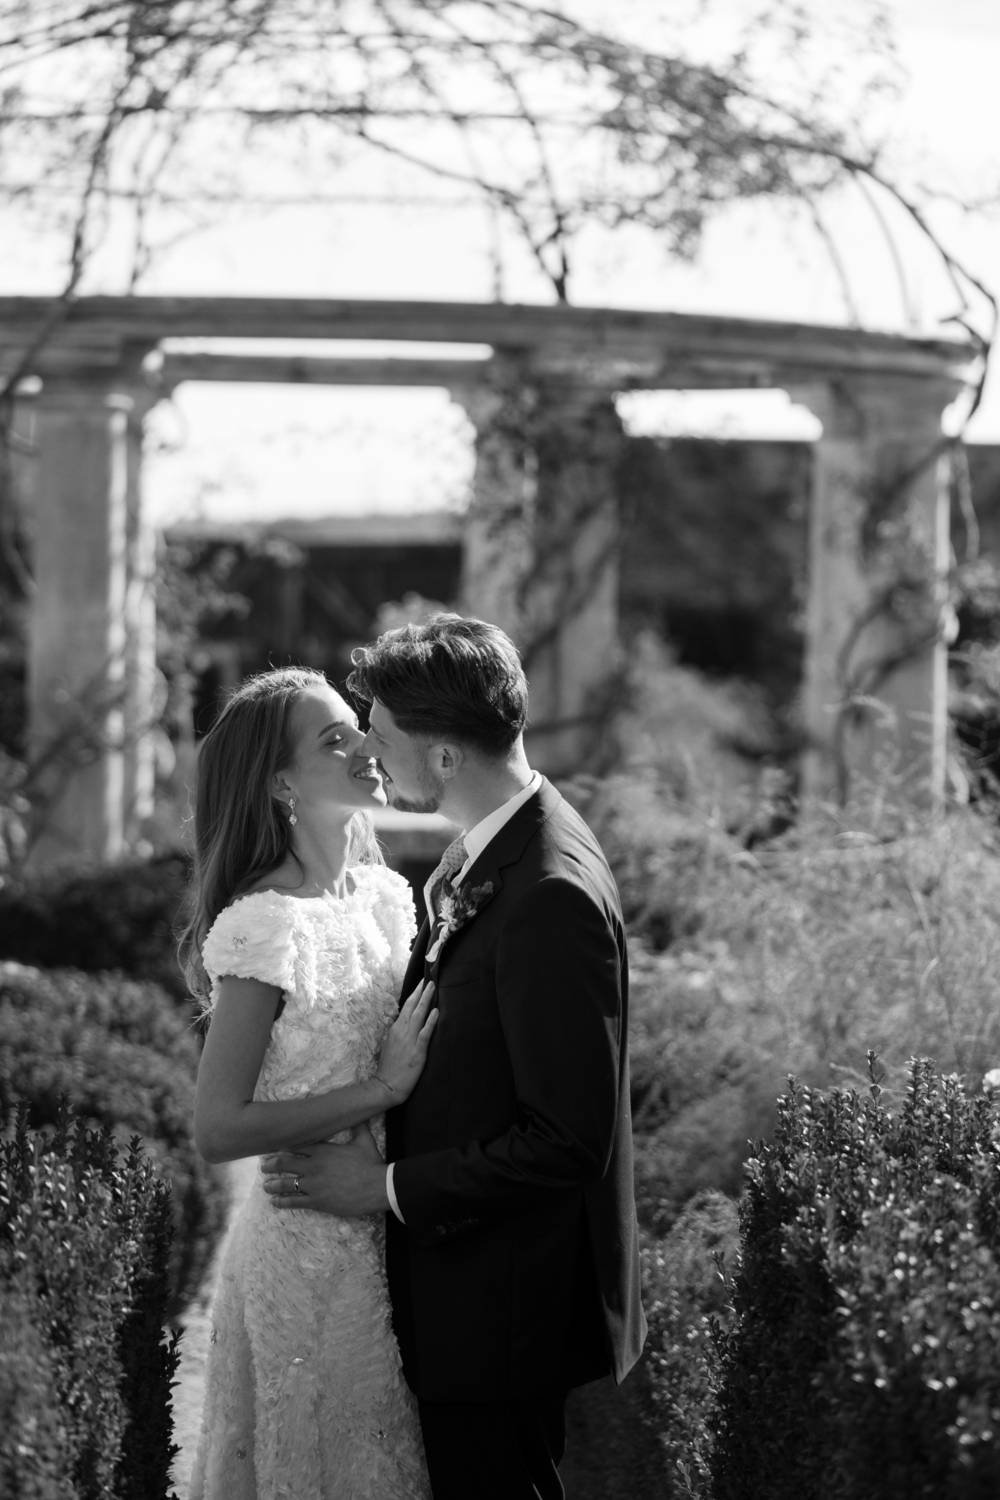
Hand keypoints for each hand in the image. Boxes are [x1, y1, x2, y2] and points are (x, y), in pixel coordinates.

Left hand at [260, 1126, 389, 1215]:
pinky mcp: (317, 1201)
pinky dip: (282, 1202)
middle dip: (272, 1165)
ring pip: (286, 1184)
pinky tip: (274, 1202)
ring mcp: (314, 1185)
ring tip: (266, 1185)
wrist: (379, 1187)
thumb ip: (358, 1126)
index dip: (284, 1148)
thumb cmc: (371, 1164)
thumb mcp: (364, 1141)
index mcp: (323, 1150)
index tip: (275, 1149)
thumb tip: (361, 1112)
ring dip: (273, 1184)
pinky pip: (294, 1202)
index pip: (297, 1146)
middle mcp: (314, 1166)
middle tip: (264, 1166)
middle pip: (285, 1164)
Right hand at [375, 978, 436, 1098]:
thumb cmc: (389, 1067)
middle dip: (421, 992)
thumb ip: (399, 1032)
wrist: (386, 1085)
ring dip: (426, 1000)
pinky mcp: (417, 1051)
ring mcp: (409, 1040)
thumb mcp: (391, 1045)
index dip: (414, 994)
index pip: (406, 1007)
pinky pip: (425, 1033)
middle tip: (429, 978)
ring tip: (433, 987)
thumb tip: (406, 1021)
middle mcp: (401, 1031)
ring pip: (418, 1015)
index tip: (421, 983)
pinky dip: (430, 1021)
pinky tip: (436, 1012)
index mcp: (395, 1029)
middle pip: (411, 1006)